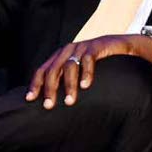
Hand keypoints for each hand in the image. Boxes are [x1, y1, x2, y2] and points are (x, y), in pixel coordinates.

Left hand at [25, 34, 148, 109]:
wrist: (121, 45)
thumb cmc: (99, 62)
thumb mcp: (79, 69)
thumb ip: (67, 78)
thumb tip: (54, 98)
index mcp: (60, 55)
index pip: (42, 70)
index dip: (35, 84)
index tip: (30, 99)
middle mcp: (68, 50)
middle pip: (53, 70)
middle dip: (50, 89)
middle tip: (49, 105)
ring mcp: (82, 47)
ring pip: (69, 66)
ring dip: (69, 86)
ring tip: (70, 101)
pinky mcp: (96, 45)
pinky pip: (88, 60)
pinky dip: (86, 73)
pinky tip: (86, 86)